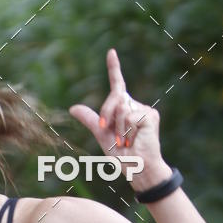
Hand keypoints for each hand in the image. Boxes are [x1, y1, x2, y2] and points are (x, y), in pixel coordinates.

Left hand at [69, 48, 171, 189]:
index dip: (114, 69)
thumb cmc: (123, 156)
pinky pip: (129, 116)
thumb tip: (73, 107)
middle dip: (105, 112)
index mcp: (124, 110)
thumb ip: (91, 120)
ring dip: (117, 128)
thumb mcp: (102, 137)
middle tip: (106, 129)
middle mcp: (135, 106)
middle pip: (115, 97)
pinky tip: (133, 140)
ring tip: (124, 142)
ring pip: (121, 108)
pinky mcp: (150, 116)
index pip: (118, 86)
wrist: (137, 170)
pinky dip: (125, 130)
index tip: (111, 52)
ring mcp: (144, 110)